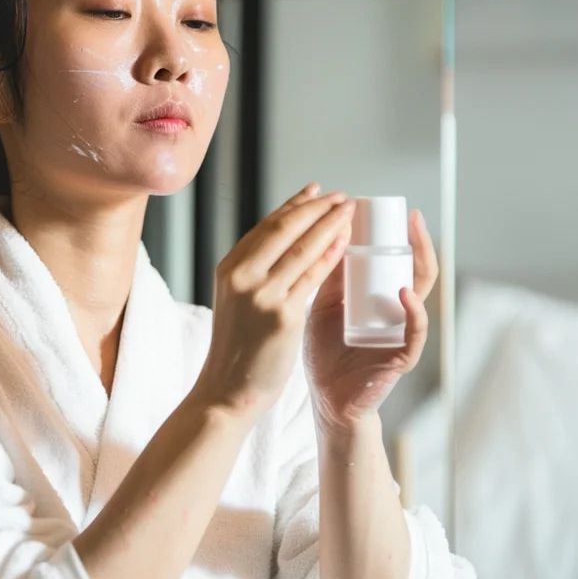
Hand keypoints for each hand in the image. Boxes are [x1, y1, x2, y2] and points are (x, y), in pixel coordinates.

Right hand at [193, 183, 354, 425]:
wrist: (228, 389)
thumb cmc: (236, 346)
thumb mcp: (236, 299)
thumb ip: (255, 272)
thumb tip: (283, 244)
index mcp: (229, 268)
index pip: (266, 225)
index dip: (294, 204)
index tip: (315, 190)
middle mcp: (242, 276)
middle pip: (284, 228)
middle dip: (316, 207)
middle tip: (340, 196)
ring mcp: (262, 295)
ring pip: (302, 248)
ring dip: (329, 224)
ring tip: (349, 210)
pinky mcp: (283, 316)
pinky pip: (313, 277)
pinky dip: (331, 255)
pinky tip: (346, 242)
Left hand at [303, 208, 438, 434]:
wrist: (326, 399)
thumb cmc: (325, 353)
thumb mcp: (322, 307)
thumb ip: (327, 278)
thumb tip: (325, 235)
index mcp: (376, 297)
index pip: (392, 259)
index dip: (390, 235)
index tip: (383, 209)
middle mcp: (395, 311)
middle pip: (414, 270)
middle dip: (415, 241)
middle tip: (408, 216)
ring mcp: (401, 332)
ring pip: (421, 294)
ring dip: (420, 265)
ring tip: (414, 239)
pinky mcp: (402, 355)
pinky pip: (415, 331)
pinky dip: (413, 311)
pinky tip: (402, 292)